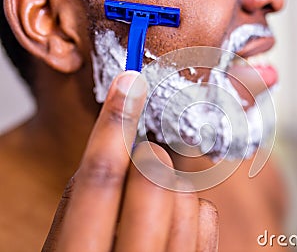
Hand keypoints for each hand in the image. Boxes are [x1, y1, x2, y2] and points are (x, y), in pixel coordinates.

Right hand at [42, 72, 218, 251]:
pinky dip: (192, 205)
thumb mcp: (67, 249)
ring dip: (169, 181)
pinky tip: (175, 220)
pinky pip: (207, 217)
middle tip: (140, 158)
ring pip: (187, 195)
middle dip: (147, 155)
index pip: (99, 179)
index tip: (128, 84)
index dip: (114, 123)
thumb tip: (112, 150)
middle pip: (152, 180)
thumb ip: (83, 206)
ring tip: (151, 201)